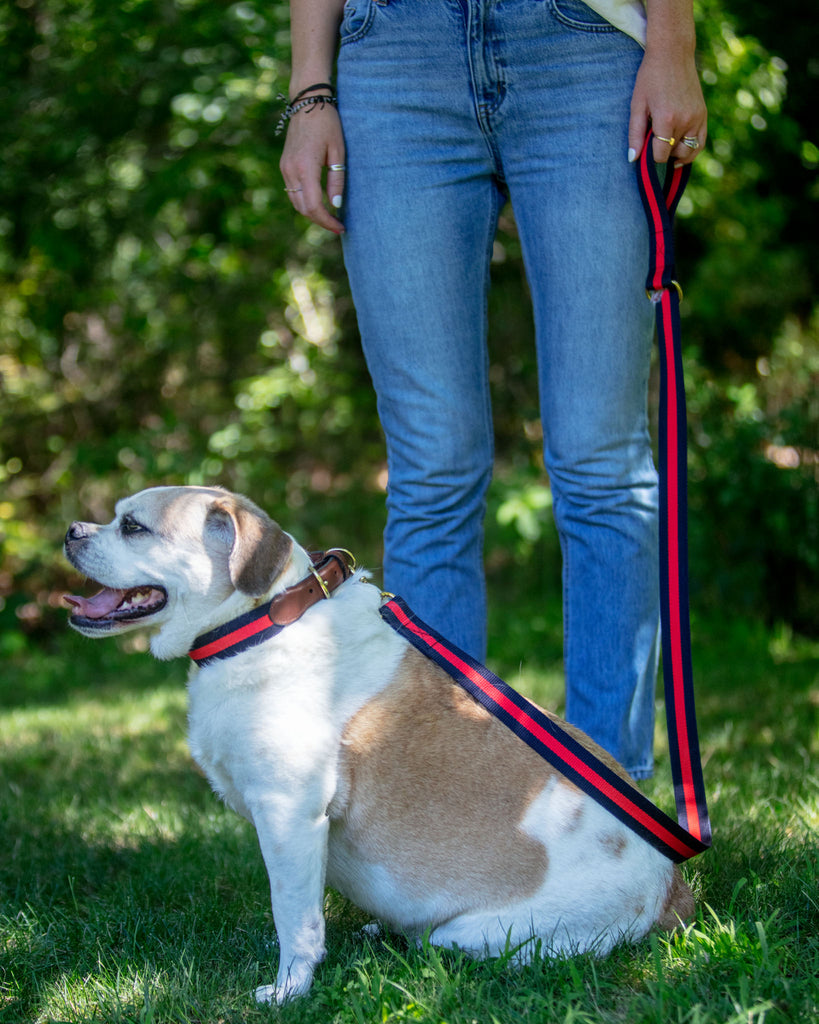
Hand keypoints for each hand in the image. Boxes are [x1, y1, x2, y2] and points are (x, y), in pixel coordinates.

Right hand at [280, 103, 345, 233]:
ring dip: (312, 213)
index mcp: (305, 168)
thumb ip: (336, 180)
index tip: (341, 227)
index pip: (314, 206)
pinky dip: (305, 202)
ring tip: (330, 217)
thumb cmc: (327, 123)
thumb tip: (336, 205)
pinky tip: (319, 202)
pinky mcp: (284, 165)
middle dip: (320, 221)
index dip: (327, 221)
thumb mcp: (338, 151)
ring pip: (296, 202)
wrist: (307, 101)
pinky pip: (293, 192)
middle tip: (337, 226)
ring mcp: (285, 168)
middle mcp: (291, 170)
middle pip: (303, 209)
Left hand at [628, 44, 706, 165]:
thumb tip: (633, 159)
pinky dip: (691, 150)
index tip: (645, 150)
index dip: (650, 158)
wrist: (673, 52)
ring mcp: (697, 117)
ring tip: (667, 150)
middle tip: (653, 145)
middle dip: (662, 154)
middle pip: (673, 153)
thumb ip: (635, 134)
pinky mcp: (703, 114)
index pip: (660, 155)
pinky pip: (700, 142)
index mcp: (666, 120)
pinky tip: (680, 151)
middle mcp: (685, 121)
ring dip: (677, 154)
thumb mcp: (637, 105)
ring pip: (689, 152)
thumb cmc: (650, 77)